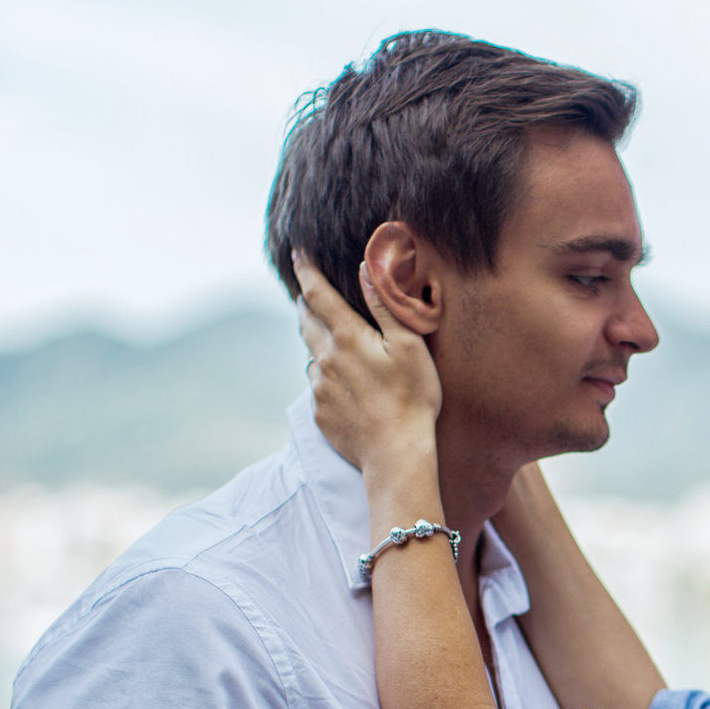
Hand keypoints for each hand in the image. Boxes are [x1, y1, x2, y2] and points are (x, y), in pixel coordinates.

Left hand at [295, 251, 441, 467]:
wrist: (396, 455)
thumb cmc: (412, 398)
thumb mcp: (408, 345)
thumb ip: (385, 305)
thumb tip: (365, 269)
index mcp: (347, 338)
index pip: (317, 294)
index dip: (306, 270)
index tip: (297, 253)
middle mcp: (325, 359)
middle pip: (306, 322)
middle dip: (306, 304)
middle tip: (309, 294)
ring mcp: (319, 388)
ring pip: (312, 355)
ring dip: (318, 343)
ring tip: (334, 344)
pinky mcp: (320, 413)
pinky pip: (318, 387)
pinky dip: (326, 378)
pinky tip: (347, 387)